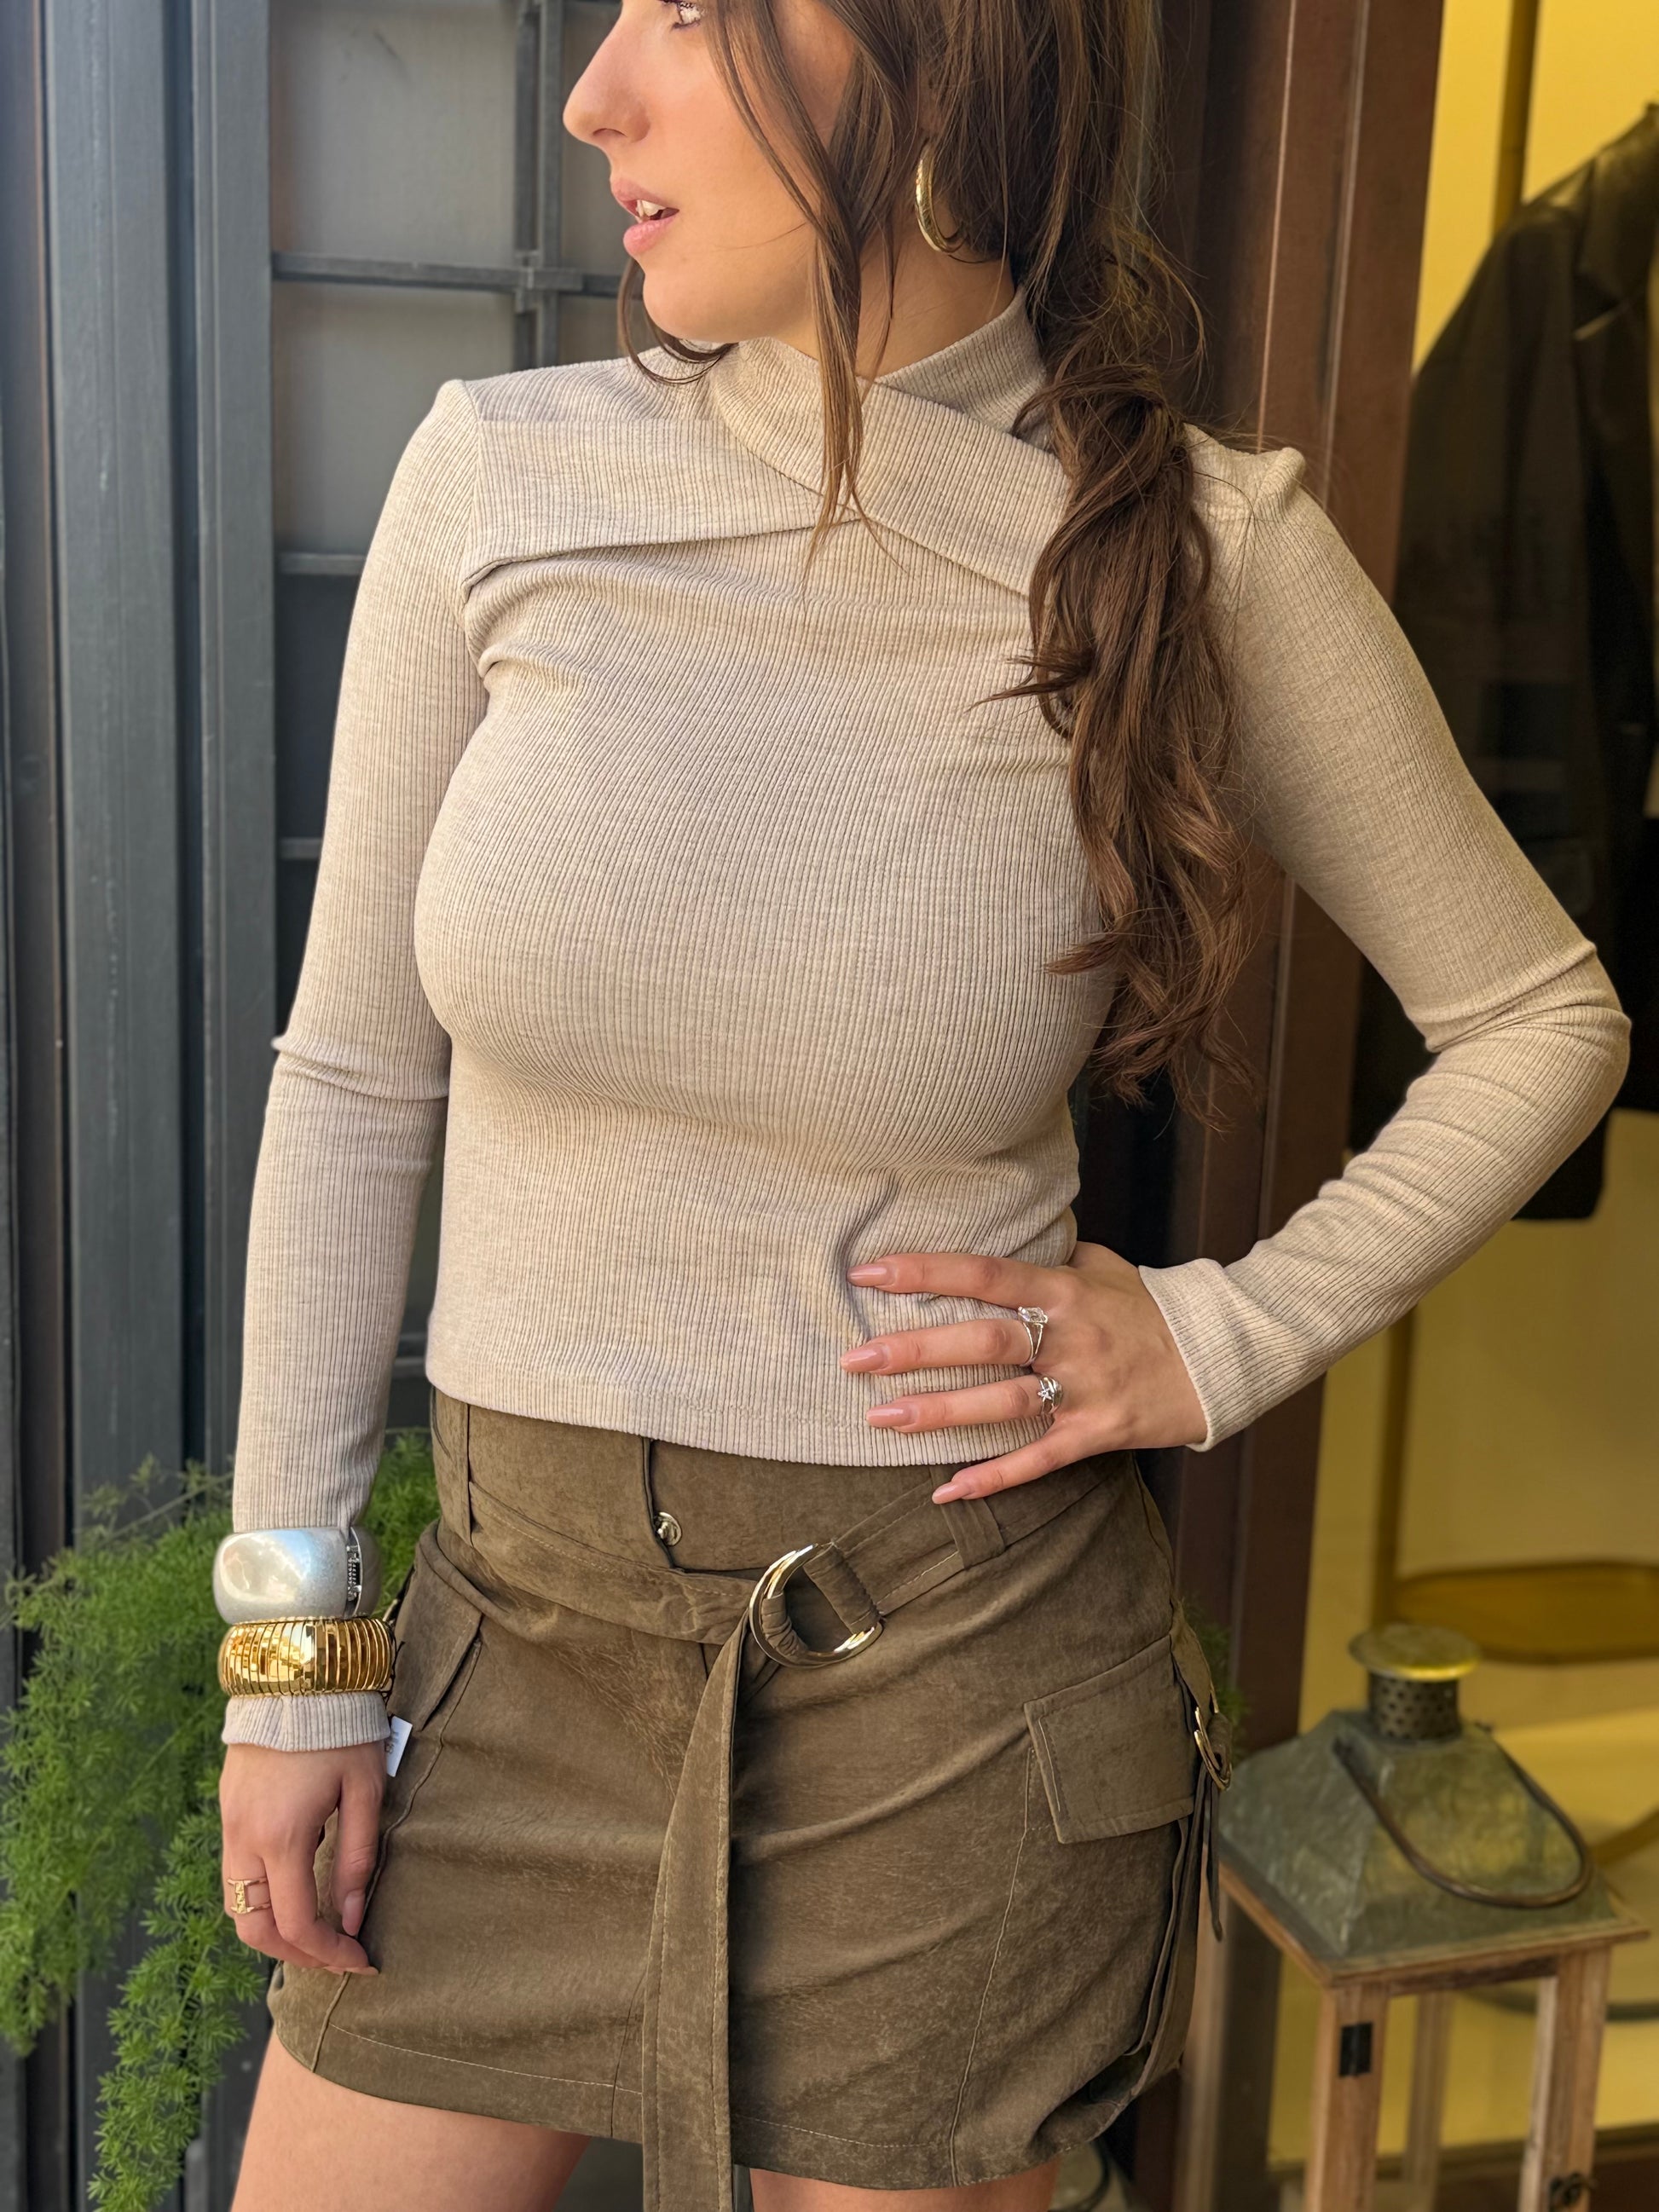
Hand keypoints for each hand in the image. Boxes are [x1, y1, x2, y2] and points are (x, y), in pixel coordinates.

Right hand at [218, 1740, 388, 1973]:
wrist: (295, 1676)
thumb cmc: (340, 1729)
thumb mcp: (364, 1791)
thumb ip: (357, 1858)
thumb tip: (352, 1918)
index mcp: (281, 1838)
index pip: (296, 1924)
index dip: (329, 1953)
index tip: (360, 1962)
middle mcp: (245, 1839)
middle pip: (254, 1928)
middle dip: (295, 1953)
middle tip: (337, 1957)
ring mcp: (230, 1825)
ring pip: (237, 1906)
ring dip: (272, 1931)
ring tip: (317, 1932)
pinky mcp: (228, 1810)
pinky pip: (235, 1874)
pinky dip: (260, 1899)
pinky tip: (293, 1893)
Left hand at [840, 1239, 1206, 1497]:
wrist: (1220, 1355)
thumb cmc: (1151, 1307)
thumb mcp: (1103, 1266)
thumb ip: (1051, 1257)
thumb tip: (1008, 1239)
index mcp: (1064, 1289)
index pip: (983, 1273)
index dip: (925, 1272)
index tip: (868, 1274)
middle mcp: (1069, 1336)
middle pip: (982, 1341)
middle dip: (914, 1350)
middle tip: (855, 1359)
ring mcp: (1083, 1387)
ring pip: (1002, 1403)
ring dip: (939, 1413)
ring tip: (881, 1419)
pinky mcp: (1097, 1432)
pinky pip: (1039, 1458)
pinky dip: (994, 1478)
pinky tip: (948, 1491)